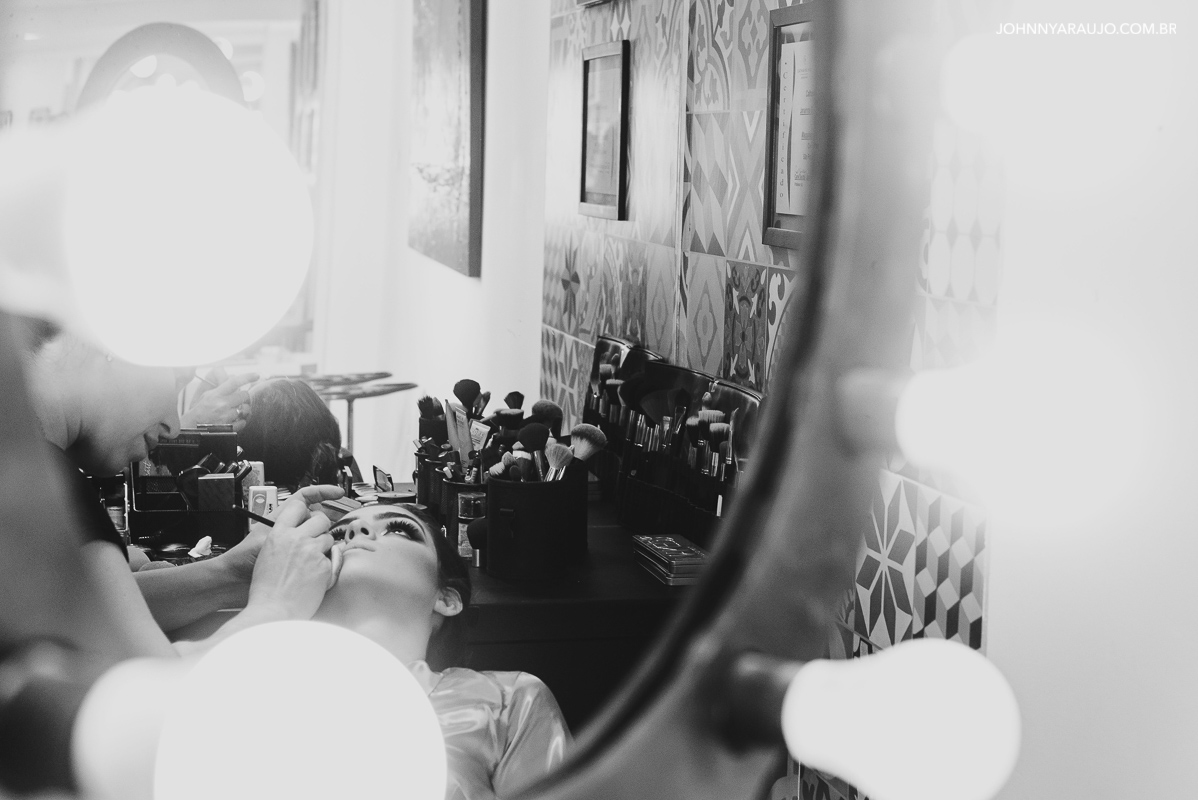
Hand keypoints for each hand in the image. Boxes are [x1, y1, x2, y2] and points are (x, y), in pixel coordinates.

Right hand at [181, 369, 259, 431]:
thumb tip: (234, 378)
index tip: (256, 375)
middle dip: (243, 397)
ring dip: (243, 409)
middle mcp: (222, 404)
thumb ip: (222, 388)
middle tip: (237, 400)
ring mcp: (226, 417)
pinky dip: (240, 421)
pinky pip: (244, 421)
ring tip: (234, 411)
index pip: (234, 382)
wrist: (192, 427)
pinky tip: (233, 420)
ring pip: (246, 408)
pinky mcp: (229, 428)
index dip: (247, 377)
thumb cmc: (201, 410)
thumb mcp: (208, 395)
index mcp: (216, 395)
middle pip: (244, 395)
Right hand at [244, 486, 345, 619]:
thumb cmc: (266, 589)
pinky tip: (316, 577)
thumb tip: (296, 535)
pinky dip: (328, 566)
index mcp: (278, 533)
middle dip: (322, 528)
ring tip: (313, 564)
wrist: (272, 610)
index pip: (298, 505)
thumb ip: (283, 541)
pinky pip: (333, 558)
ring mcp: (311, 550)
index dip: (307, 509)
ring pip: (329, 537)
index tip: (311, 513)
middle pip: (320, 518)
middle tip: (317, 540)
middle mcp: (296, 538)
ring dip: (326, 547)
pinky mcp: (324, 564)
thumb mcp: (267, 556)